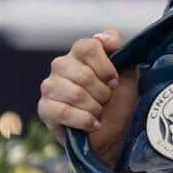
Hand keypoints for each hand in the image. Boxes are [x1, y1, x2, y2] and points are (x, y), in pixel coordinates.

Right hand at [38, 30, 137, 165]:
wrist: (114, 134)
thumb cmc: (119, 102)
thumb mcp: (128, 74)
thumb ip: (120, 50)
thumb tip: (102, 38)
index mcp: (80, 52)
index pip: (88, 47)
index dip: (105, 67)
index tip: (114, 81)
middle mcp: (61, 65)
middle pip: (83, 74)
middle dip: (103, 93)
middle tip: (106, 101)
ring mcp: (50, 86)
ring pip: (75, 94)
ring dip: (95, 108)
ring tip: (99, 112)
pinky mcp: (44, 108)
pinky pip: (63, 111)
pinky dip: (84, 121)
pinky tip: (92, 124)